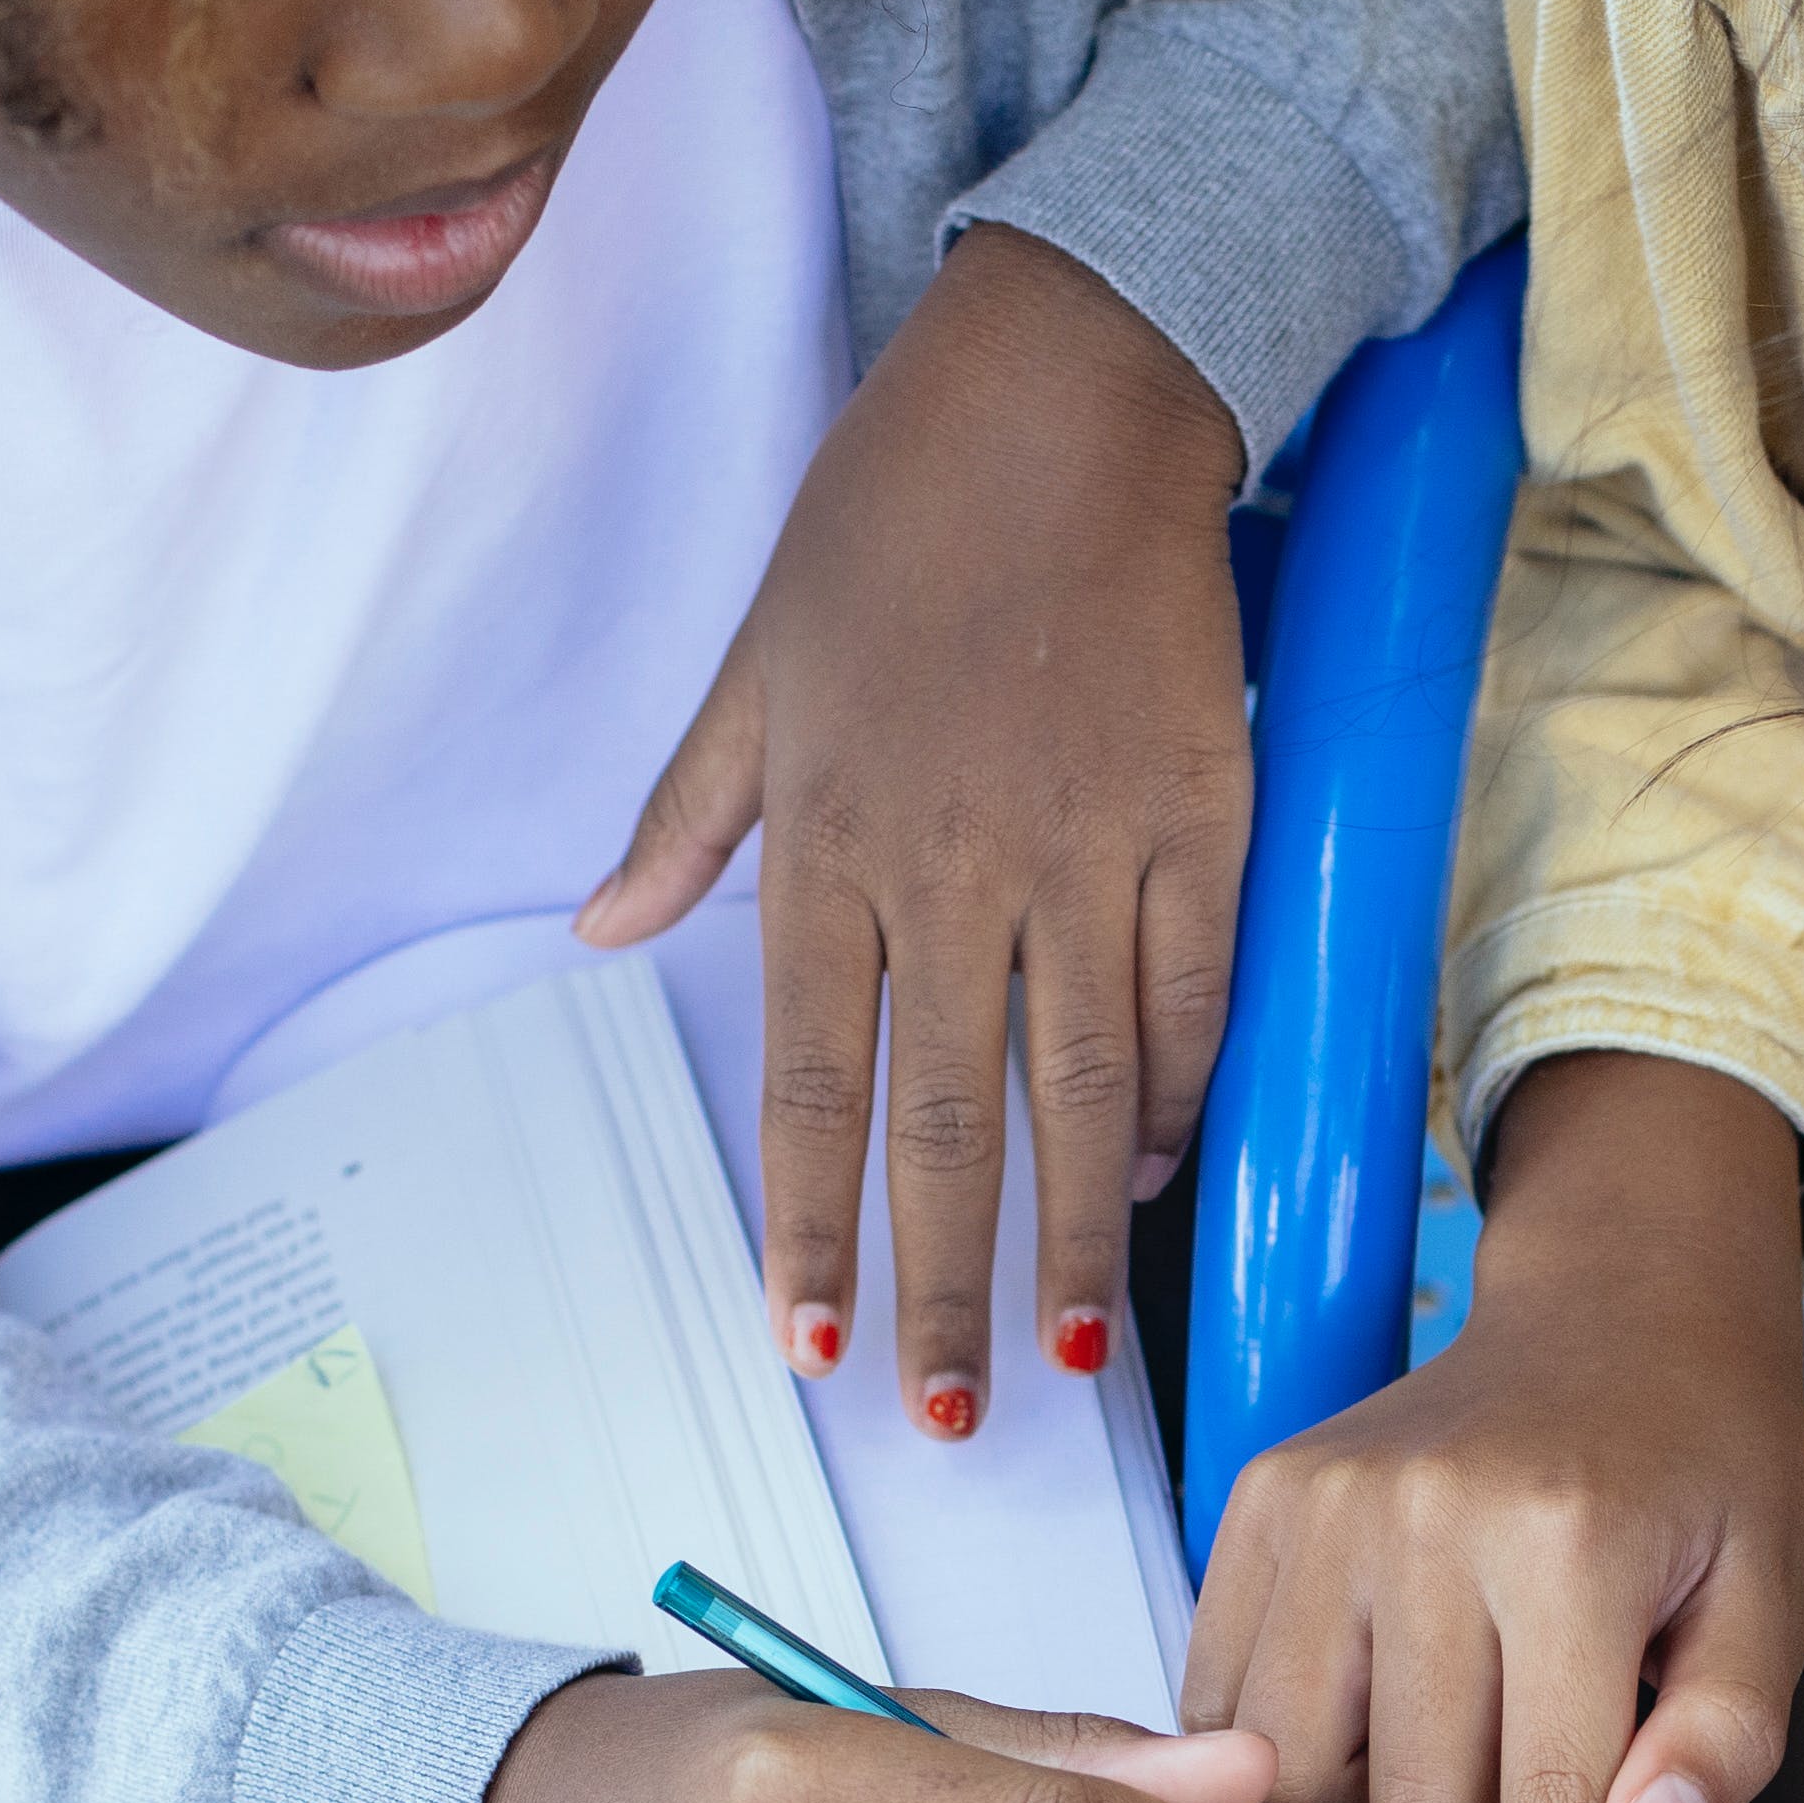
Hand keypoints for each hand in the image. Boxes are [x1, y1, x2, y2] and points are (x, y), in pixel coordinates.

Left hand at [580, 224, 1252, 1442]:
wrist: (1070, 388)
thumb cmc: (897, 513)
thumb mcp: (757, 656)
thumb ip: (688, 812)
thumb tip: (601, 930)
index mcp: (829, 838)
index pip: (810, 1082)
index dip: (813, 1226)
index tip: (813, 1343)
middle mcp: (954, 865)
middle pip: (952, 1121)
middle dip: (944, 1284)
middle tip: (944, 1414)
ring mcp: (1088, 848)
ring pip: (1083, 1087)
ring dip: (1072, 1233)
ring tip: (1063, 1349)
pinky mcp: (1202, 817)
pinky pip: (1192, 995)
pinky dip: (1176, 1097)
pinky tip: (1153, 1175)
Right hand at [1183, 1055, 1803, 1802]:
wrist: (1619, 1306)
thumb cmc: (1703, 1462)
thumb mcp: (1773, 1598)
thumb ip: (1722, 1749)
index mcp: (1573, 1547)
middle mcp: (1428, 1521)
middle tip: (1556, 1753)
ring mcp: (1324, 1507)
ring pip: (1311, 1787)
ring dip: (1391, 1799)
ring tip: (1468, 1710)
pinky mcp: (1256, 1503)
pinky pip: (1234, 1713)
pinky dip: (1304, 1744)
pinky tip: (1382, 1681)